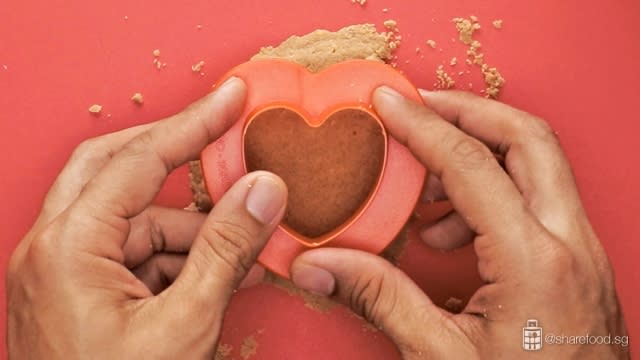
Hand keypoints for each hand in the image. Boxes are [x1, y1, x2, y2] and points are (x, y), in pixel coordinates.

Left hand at [7, 77, 287, 358]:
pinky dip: (177, 260)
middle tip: (226, 143)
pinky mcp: (81, 291)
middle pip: (117, 169)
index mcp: (67, 248)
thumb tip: (265, 190)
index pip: (140, 160)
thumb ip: (227, 250)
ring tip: (243, 253)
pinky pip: (134, 254)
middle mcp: (53, 248)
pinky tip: (215, 280)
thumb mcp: (185, 326)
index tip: (233, 98)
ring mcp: (64, 270)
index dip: (194, 124)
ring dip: (191, 231)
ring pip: (135, 219)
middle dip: (177, 157)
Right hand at [290, 88, 628, 357]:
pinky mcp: (579, 263)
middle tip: (416, 109)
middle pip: (528, 138)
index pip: (471, 165)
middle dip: (467, 112)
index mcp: (535, 263)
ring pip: (538, 164)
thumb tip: (318, 265)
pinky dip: (493, 193)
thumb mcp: (441, 357)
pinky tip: (451, 231)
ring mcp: (582, 251)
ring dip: (480, 154)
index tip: (387, 102)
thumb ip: (379, 298)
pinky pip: (539, 200)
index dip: (421, 125)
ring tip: (423, 186)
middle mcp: (570, 243)